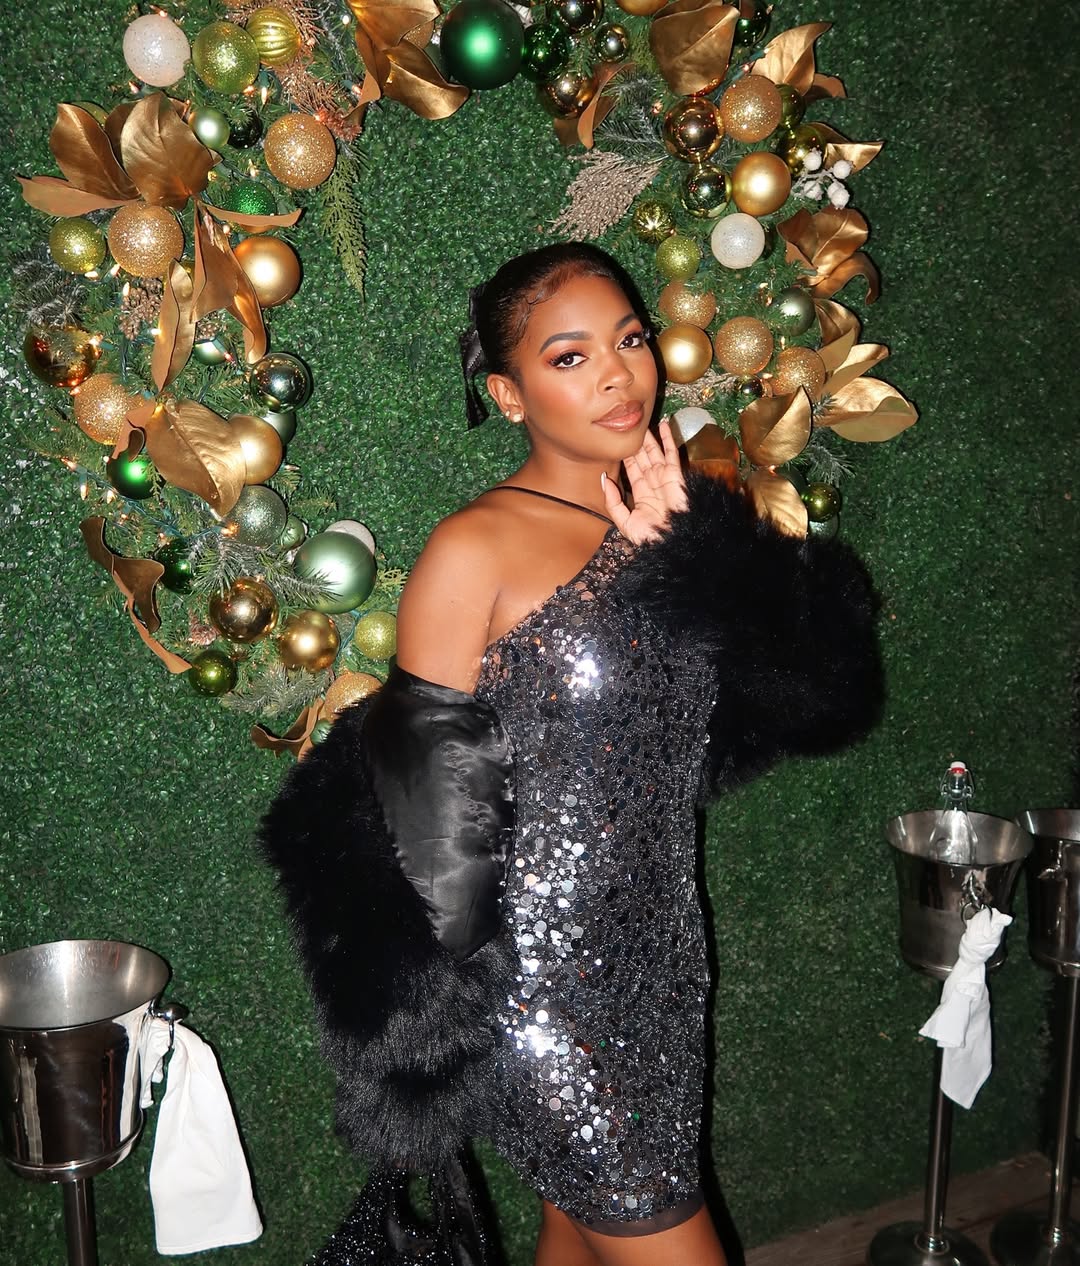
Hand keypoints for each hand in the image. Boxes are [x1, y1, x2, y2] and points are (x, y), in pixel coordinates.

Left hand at [601, 417, 687, 543]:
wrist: (673, 541)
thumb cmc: (652, 538)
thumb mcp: (625, 522)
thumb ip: (613, 502)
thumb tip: (604, 479)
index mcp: (642, 496)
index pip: (632, 471)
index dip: (626, 457)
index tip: (618, 443)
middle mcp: (654, 484)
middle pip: (642, 458)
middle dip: (636, 443)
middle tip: (629, 426)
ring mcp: (665, 478)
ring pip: (654, 452)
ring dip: (649, 438)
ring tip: (642, 421)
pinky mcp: (676, 475)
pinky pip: (671, 452)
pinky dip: (667, 438)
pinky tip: (663, 425)